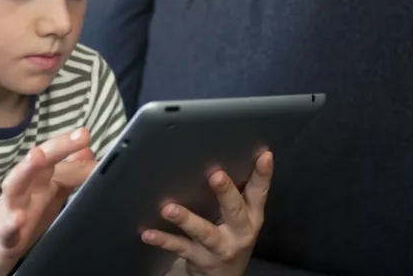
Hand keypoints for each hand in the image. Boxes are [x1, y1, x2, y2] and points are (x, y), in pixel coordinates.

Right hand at [0, 128, 95, 274]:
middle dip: (58, 147)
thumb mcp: (47, 195)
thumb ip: (68, 175)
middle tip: (81, 134)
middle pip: (39, 164)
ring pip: (15, 186)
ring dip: (26, 170)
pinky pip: (5, 230)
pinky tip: (18, 218)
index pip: (56, 158)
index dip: (73, 147)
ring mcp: (10, 212)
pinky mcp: (2, 239)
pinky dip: (10, 224)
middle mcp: (24, 191)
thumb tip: (86, 151)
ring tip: (37, 155)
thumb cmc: (18, 218)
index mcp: (37, 180)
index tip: (87, 134)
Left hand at [142, 151, 273, 275]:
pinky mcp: (200, 258)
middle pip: (234, 211)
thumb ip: (238, 191)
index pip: (259, 191)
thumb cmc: (232, 235)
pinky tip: (149, 233)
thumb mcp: (243, 216)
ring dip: (186, 219)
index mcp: (251, 215)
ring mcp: (220, 246)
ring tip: (169, 209)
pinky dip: (163, 240)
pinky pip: (180, 247)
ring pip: (204, 232)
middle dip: (226, 193)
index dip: (263, 174)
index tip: (264, 156)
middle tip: (216, 175)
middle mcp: (239, 231)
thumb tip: (225, 153)